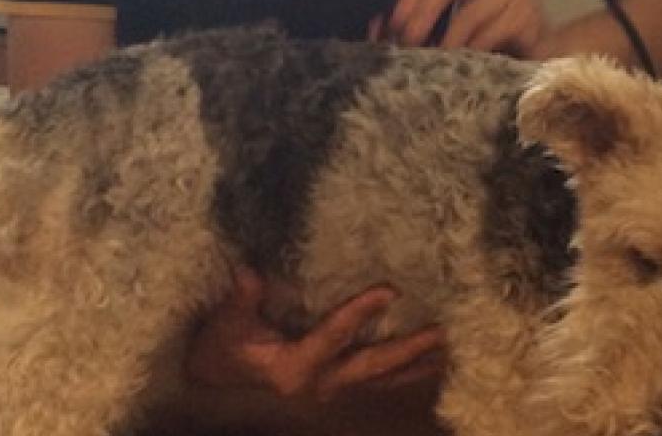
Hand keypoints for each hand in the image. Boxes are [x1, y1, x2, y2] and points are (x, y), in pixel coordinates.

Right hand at [185, 267, 445, 402]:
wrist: (214, 381)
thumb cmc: (222, 345)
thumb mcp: (226, 322)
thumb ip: (241, 298)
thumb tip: (247, 271)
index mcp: (293, 366)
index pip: (333, 335)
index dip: (361, 312)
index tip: (391, 289)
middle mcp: (318, 383)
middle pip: (371, 365)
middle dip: (407, 348)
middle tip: (440, 330)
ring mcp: (330, 391)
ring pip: (380, 379)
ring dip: (414, 364)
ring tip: (447, 349)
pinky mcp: (336, 389)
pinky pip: (377, 383)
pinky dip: (403, 373)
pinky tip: (429, 364)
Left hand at [375, 0, 550, 57]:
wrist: (553, 54)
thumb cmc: (499, 41)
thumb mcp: (463, 24)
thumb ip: (429, 21)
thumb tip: (379, 26)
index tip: (392, 19)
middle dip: (423, 10)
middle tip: (407, 39)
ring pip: (469, 13)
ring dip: (446, 40)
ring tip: (434, 58)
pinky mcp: (530, 20)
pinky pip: (491, 36)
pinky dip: (472, 51)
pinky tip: (464, 63)